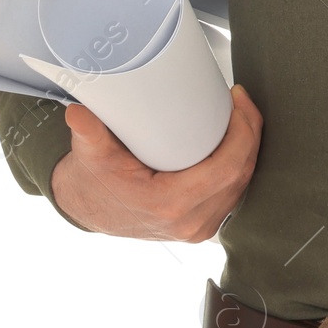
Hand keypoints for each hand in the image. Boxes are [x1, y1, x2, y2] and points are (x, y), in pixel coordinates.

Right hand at [49, 84, 262, 240]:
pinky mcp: (200, 224)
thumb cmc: (93, 181)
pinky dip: (239, 166)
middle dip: (250, 133)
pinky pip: (232, 194)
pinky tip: (238, 142)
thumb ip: (87, 133)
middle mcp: (190, 222)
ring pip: (240, 186)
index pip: (226, 168)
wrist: (87, 209)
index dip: (243, 132)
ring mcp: (198, 228)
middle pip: (240, 174)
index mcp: (169, 204)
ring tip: (242, 114)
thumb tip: (77, 113)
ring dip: (248, 149)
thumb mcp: (91, 155)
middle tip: (241, 99)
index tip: (237, 100)